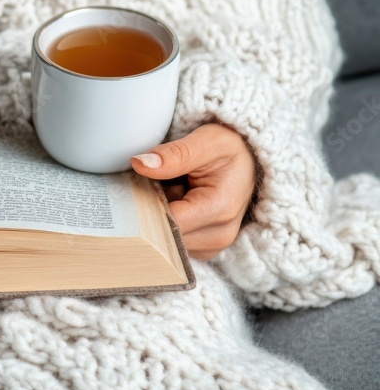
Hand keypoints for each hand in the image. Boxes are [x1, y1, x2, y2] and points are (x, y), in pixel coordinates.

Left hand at [130, 123, 255, 259]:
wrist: (250, 163)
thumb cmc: (230, 150)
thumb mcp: (208, 141)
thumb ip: (175, 153)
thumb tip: (140, 164)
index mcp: (220, 209)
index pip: (166, 221)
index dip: (147, 202)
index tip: (144, 182)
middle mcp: (219, 236)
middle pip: (163, 233)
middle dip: (152, 209)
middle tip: (159, 183)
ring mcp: (212, 246)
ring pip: (164, 239)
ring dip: (159, 216)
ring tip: (172, 191)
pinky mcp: (204, 249)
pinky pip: (172, 242)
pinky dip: (167, 223)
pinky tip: (176, 204)